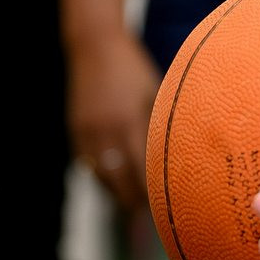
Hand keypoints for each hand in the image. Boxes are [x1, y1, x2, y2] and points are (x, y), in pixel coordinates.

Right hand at [68, 30, 159, 211]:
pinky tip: (115, 182)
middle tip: (152, 213)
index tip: (168, 205)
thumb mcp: (154, 91)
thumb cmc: (133, 67)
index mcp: (129, 122)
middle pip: (119, 181)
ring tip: (134, 204)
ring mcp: (86, 133)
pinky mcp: (75, 131)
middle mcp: (105, 132)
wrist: (93, 45)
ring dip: (117, 192)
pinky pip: (88, 164)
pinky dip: (102, 177)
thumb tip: (184, 147)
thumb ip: (163, 121)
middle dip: (135, 199)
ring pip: (102, 177)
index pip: (143, 171)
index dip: (154, 192)